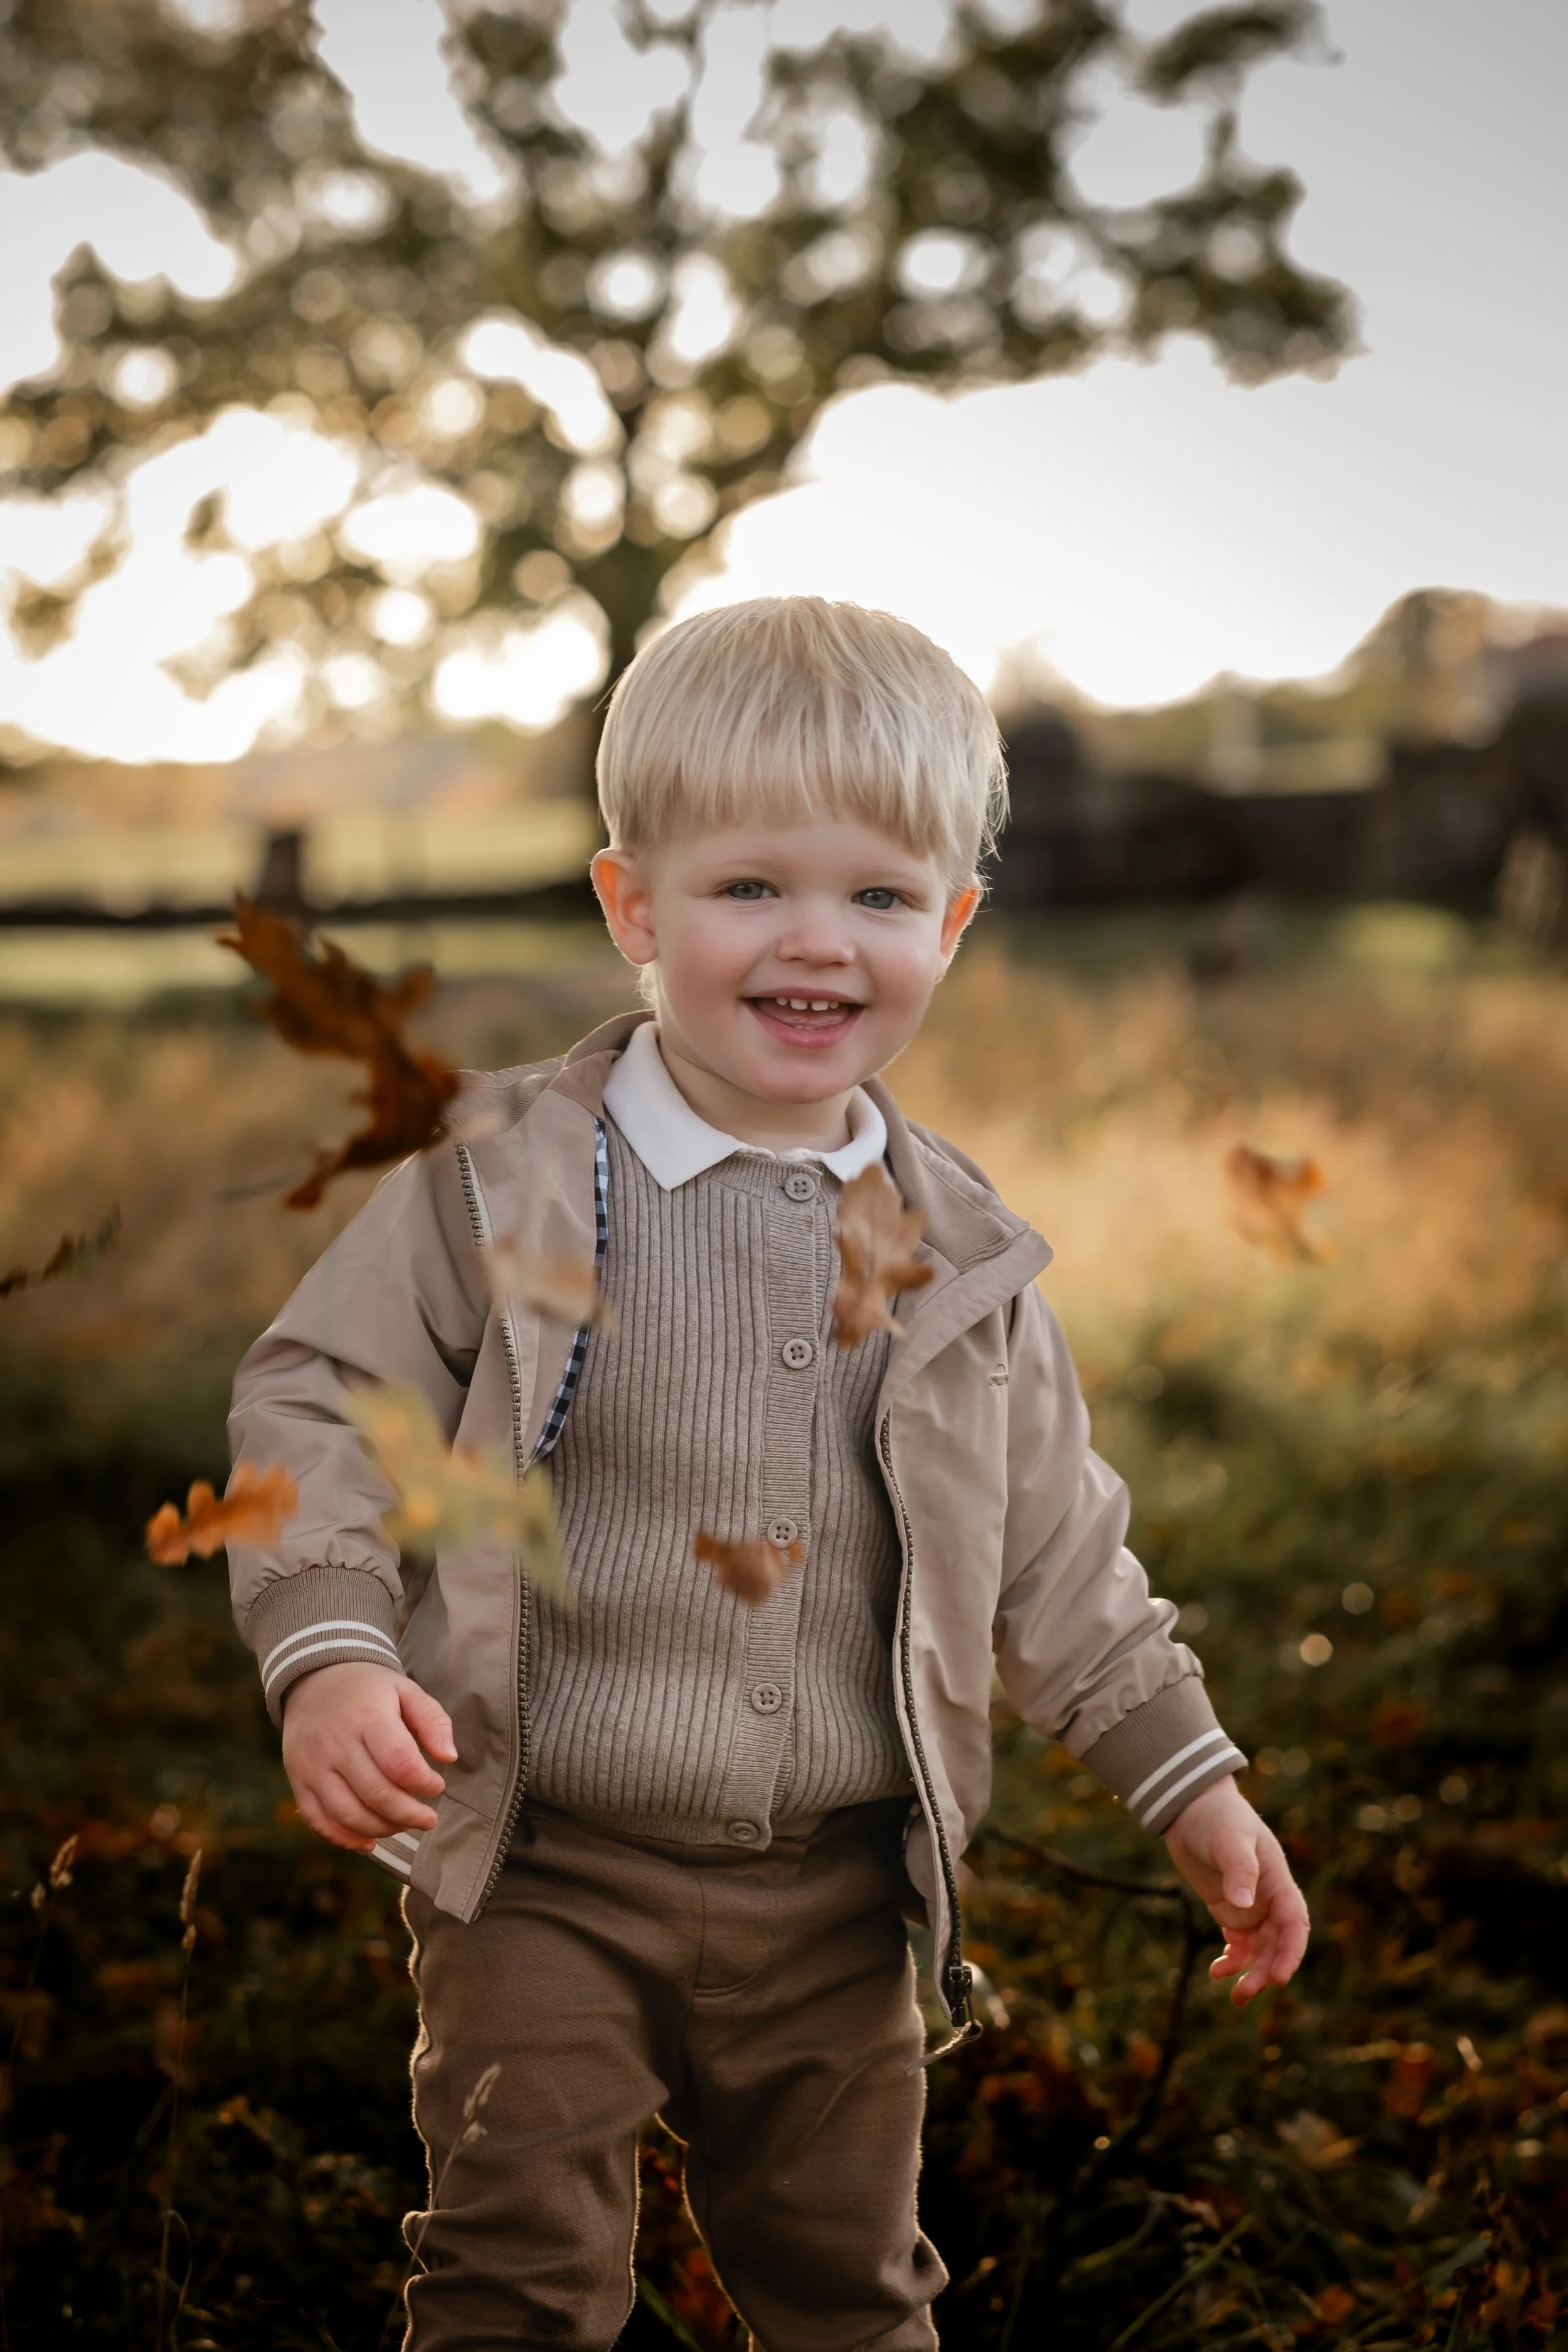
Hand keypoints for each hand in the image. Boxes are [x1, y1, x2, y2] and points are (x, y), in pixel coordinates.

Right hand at [281, 1661, 457, 1853]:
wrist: (315, 1680)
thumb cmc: (370, 1691)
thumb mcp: (406, 1691)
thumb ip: (433, 1721)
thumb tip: (450, 1757)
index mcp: (368, 1716)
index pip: (399, 1762)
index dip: (424, 1783)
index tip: (436, 1786)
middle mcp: (336, 1743)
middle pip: (376, 1794)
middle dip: (409, 1814)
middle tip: (428, 1818)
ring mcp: (313, 1765)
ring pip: (348, 1814)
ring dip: (382, 1829)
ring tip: (402, 1825)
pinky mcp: (298, 1781)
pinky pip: (318, 1820)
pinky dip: (344, 1839)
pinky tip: (369, 1841)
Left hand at [1164, 1776, 1309, 2005]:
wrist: (1191, 1808)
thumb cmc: (1217, 1817)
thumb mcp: (1229, 1839)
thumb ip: (1239, 1870)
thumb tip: (1242, 1906)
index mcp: (1278, 1881)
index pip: (1295, 1923)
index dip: (1291, 1952)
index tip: (1279, 1977)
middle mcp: (1269, 1899)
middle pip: (1277, 1944)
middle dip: (1267, 1971)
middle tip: (1246, 1993)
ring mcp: (1250, 1907)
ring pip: (1260, 1950)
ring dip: (1252, 1974)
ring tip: (1236, 1997)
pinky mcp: (1229, 1911)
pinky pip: (1238, 1945)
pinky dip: (1231, 1962)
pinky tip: (1217, 1973)